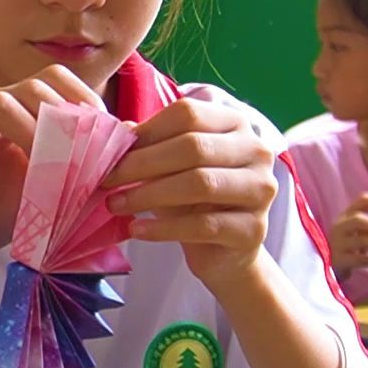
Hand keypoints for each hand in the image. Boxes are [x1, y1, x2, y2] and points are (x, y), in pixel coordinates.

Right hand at [0, 66, 102, 292]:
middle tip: (80, 152)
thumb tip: (131, 135)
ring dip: (31, 131)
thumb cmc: (1, 216)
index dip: (79, 96)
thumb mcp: (51, 186)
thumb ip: (84, 161)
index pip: (49, 79)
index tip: (101, 129)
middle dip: (61, 117)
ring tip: (45, 162)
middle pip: (28, 86)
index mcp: (11, 109)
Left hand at [102, 97, 278, 288]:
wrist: (223, 253)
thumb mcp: (169, 169)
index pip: (188, 114)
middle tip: (106, 179)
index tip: (112, 151)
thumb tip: (116, 131)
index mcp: (236, 124)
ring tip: (115, 204)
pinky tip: (136, 229)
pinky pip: (203, 225)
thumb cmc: (193, 202)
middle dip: (141, 163)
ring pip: (199, 183)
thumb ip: (149, 146)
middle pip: (193, 147)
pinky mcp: (254, 229)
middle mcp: (257, 151)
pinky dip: (163, 227)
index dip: (147, 132)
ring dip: (148, 194)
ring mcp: (261, 189)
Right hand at [328, 193, 367, 274]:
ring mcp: (338, 243)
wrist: (331, 264)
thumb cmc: (352, 243)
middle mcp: (340, 226)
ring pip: (361, 241)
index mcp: (347, 214)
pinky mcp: (340, 260)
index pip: (363, 200)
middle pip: (358, 219)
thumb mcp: (361, 229)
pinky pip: (362, 260)